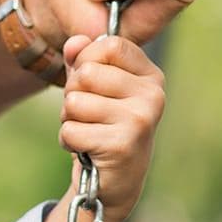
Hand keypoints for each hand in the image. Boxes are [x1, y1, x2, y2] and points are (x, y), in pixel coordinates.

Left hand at [58, 34, 164, 221]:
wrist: (113, 178)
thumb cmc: (101, 123)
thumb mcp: (91, 86)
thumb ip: (81, 58)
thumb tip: (75, 42)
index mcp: (150, 76)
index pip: (109, 44)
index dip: (86, 58)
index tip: (91, 81)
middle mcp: (153, 95)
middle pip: (86, 72)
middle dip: (73, 94)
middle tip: (89, 114)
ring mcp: (141, 120)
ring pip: (74, 102)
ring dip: (70, 119)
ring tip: (90, 131)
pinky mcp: (123, 145)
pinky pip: (70, 130)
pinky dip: (69, 141)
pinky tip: (88, 149)